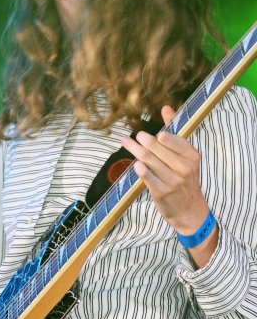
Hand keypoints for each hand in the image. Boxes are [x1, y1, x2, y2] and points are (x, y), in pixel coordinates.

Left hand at [122, 106, 208, 233]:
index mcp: (192, 156)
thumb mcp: (186, 157)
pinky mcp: (161, 192)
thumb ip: (175, 132)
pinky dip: (139, 169)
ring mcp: (172, 181)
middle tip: (133, 136)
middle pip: (157, 149)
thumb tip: (166, 107)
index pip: (174, 140)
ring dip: (134, 150)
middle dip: (143, 141)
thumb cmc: (185, 179)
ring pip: (148, 160)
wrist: (189, 210)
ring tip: (126, 142)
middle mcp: (184, 168)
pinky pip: (146, 176)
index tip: (151, 133)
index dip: (162, 137)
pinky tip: (134, 164)